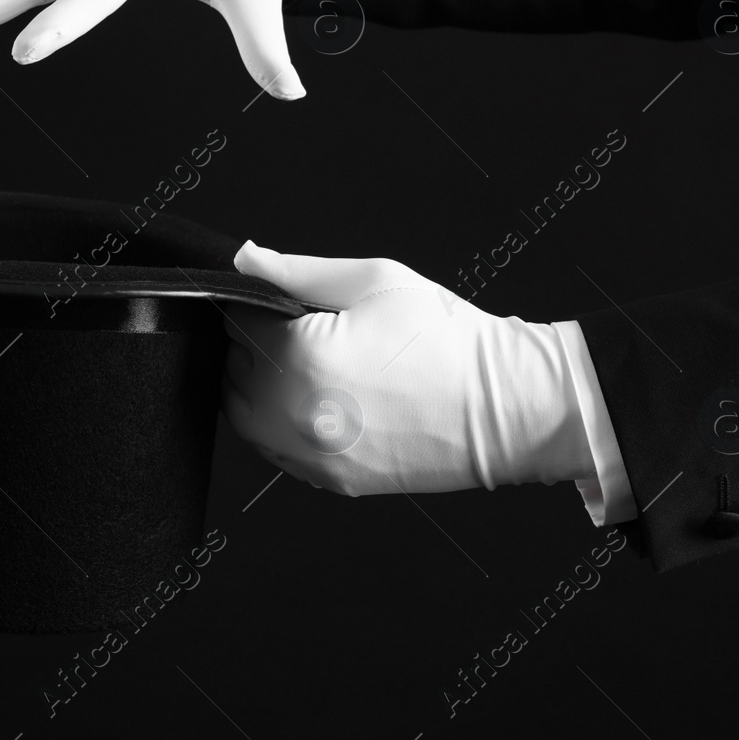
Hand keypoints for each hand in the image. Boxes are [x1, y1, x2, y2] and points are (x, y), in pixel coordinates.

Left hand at [220, 242, 595, 495]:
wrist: (505, 407)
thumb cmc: (447, 340)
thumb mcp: (374, 281)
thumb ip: (297, 271)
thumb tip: (246, 258)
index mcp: (300, 356)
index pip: (236, 323)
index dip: (255, 305)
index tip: (282, 303)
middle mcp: (292, 414)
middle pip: (232, 371)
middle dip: (255, 346)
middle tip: (301, 331)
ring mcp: (308, 455)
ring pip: (244, 417)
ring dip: (259, 389)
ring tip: (310, 367)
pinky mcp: (328, 481)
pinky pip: (276, 451)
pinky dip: (282, 426)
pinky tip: (321, 402)